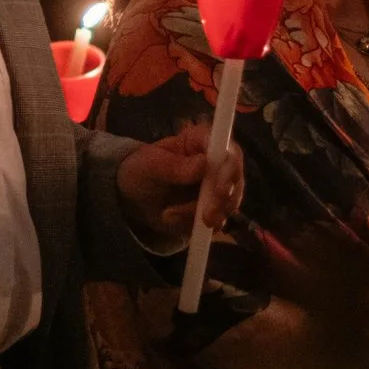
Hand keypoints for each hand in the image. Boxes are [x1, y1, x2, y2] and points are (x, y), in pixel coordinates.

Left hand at [115, 122, 244, 247]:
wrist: (132, 197)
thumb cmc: (141, 170)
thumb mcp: (150, 166)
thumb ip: (176, 167)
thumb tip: (204, 163)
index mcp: (201, 142)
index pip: (227, 149)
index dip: (230, 167)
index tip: (221, 188)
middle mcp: (215, 162)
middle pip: (235, 178)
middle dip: (222, 199)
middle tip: (206, 216)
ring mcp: (217, 187)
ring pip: (229, 202)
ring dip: (206, 214)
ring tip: (170, 215)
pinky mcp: (213, 209)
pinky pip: (218, 220)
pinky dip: (199, 226)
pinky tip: (175, 221)